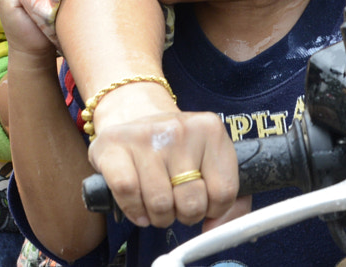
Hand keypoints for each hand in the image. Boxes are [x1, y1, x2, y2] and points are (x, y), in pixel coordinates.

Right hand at [88, 90, 239, 229]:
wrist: (135, 116)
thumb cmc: (177, 150)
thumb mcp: (211, 162)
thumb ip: (231, 201)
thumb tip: (218, 230)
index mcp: (210, 130)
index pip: (224, 193)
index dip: (213, 209)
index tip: (204, 201)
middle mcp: (179, 129)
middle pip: (191, 202)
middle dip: (185, 215)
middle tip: (177, 203)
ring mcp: (145, 135)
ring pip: (159, 204)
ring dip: (159, 216)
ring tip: (158, 202)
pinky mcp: (114, 145)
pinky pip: (128, 193)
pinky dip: (134, 209)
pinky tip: (139, 205)